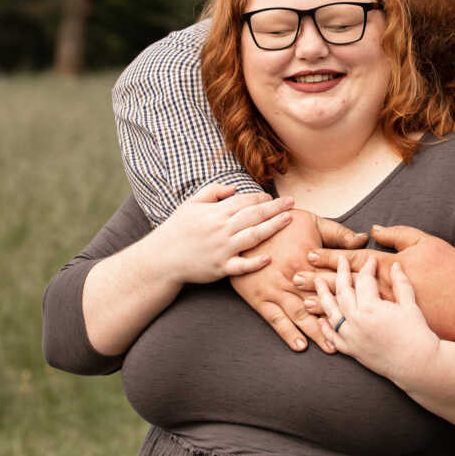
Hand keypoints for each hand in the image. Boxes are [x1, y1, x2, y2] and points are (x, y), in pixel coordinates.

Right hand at [156, 182, 293, 282]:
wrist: (161, 258)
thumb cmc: (176, 229)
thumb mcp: (191, 203)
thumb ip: (213, 191)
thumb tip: (234, 187)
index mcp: (215, 212)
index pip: (244, 201)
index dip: (261, 197)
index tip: (273, 197)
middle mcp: (221, 229)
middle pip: (254, 215)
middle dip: (275, 208)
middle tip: (293, 203)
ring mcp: (222, 249)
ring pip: (253, 236)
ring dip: (273, 227)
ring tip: (288, 220)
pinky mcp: (221, 268)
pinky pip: (242, 266)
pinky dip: (255, 262)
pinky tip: (269, 257)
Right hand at [230, 209, 367, 352]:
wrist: (243, 226)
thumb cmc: (281, 223)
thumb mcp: (312, 222)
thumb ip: (338, 233)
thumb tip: (364, 240)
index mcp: (308, 259)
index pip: (334, 282)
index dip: (351, 296)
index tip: (368, 310)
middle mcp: (293, 278)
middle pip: (319, 302)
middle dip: (337, 320)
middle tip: (355, 337)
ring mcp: (276, 290)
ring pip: (300, 315)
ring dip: (316, 333)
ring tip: (332, 347)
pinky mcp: (260, 298)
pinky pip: (276, 319)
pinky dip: (288, 333)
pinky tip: (300, 346)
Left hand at [299, 224, 454, 345]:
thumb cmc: (451, 273)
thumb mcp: (425, 244)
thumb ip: (398, 235)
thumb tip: (374, 229)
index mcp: (388, 274)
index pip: (351, 265)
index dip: (329, 258)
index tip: (309, 252)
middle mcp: (380, 301)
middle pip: (341, 290)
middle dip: (317, 281)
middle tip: (295, 276)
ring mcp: (383, 324)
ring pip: (344, 315)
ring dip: (322, 306)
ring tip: (301, 301)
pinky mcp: (390, 338)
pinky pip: (356, 338)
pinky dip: (337, 331)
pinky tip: (325, 327)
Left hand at [316, 256, 438, 385]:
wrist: (417, 365)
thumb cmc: (417, 334)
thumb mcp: (410, 304)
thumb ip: (401, 282)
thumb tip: (396, 265)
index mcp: (371, 308)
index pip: (364, 280)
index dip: (368, 267)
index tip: (371, 260)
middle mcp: (356, 322)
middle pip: (343, 292)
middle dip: (341, 274)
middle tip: (340, 260)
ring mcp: (352, 337)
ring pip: (332, 313)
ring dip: (323, 296)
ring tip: (318, 283)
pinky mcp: (352, 351)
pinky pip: (333, 338)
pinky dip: (326, 328)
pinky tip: (322, 319)